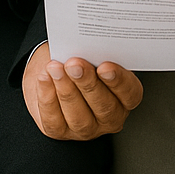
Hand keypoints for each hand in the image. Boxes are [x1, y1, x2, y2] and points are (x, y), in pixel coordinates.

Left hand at [22, 42, 142, 140]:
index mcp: (126, 97)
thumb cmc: (83, 61)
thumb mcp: (95, 53)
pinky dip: (48, 96)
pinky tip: (45, 78)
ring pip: (78, 115)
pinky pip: (54, 118)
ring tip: (56, 68)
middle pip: (103, 105)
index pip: (129, 92)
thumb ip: (98, 52)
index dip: (118, 81)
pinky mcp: (61, 131)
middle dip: (87, 83)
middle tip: (75, 63)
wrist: (58, 72)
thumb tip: (91, 42)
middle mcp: (110, 117)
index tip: (104, 66)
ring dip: (66, 89)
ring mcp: (86, 128)